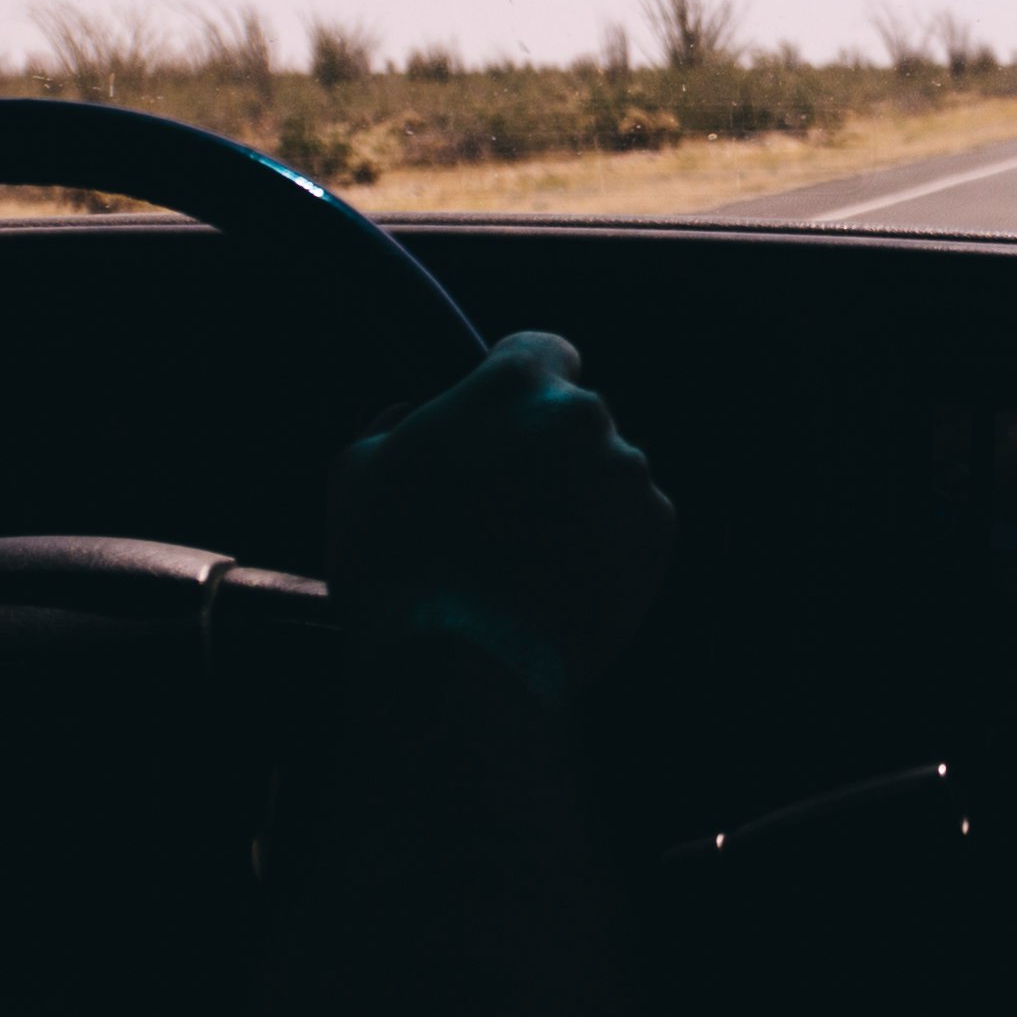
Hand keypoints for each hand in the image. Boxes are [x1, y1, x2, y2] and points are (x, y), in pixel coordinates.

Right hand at [324, 332, 673, 685]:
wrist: (461, 665)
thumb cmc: (397, 565)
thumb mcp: (358, 471)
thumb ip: (394, 424)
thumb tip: (411, 417)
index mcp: (516, 383)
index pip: (539, 350)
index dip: (518, 388)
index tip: (502, 425)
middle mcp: (585, 416)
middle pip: (573, 417)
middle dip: (545, 451)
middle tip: (502, 508)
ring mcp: (628, 475)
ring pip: (605, 473)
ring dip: (578, 499)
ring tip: (527, 559)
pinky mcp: (657, 535)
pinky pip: (632, 525)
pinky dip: (606, 546)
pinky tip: (559, 582)